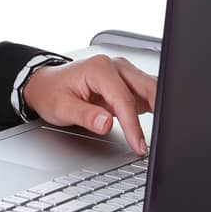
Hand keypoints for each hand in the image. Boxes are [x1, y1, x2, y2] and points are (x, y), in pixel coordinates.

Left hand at [22, 54, 157, 154]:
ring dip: (159, 108)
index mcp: (99, 69)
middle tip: (161, 139)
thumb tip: (106, 123)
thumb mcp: (62, 108)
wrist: (46, 84)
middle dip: (159, 112)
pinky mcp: (127, 82)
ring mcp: (123, 73)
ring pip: (151, 88)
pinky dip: (154, 107)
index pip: (124, 99)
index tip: (139, 145)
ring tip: (164, 133)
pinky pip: (146, 93)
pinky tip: (159, 122)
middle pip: (147, 88)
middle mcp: (115, 66)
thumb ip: (85, 116)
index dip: (133, 125)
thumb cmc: (52, 92)